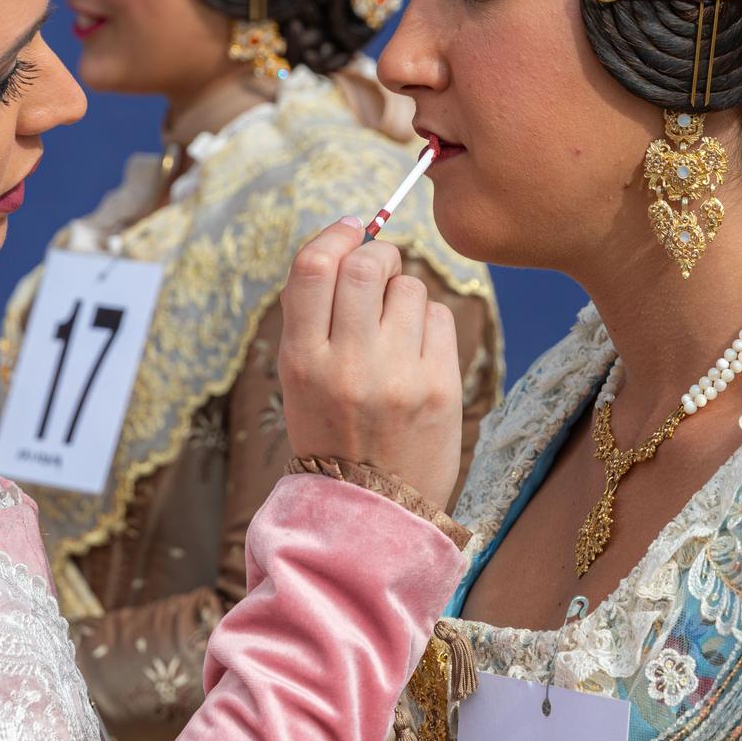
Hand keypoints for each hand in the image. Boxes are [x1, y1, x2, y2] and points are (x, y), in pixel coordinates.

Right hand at [277, 219, 462, 510]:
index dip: (334, 236)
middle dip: (379, 254)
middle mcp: (346, 365)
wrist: (371, 512)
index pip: (311, 269)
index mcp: (301, 361)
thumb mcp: (302, 380)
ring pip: (410, 288)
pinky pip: (440, 318)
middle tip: (383, 267)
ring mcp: (396, 376)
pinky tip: (419, 350)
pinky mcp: (439, 388)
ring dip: (406, 293)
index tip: (351, 227)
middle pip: (366, 265)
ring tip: (398, 326)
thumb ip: (318, 317)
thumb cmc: (334, 433)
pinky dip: (430, 321)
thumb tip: (352, 243)